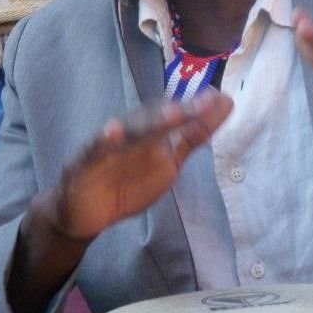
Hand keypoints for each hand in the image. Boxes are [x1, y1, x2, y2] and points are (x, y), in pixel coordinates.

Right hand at [43, 88, 232, 240]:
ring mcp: (110, 145)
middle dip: (181, 114)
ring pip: (131, 131)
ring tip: (172, 113)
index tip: (223, 100)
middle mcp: (134, 133)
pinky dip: (103, 141)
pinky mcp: (86, 162)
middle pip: (157, 120)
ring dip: (150, 122)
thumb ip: (194, 135)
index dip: (199, 110)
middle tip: (204, 104)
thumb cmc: (129, 180)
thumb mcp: (169, 161)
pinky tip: (110, 132)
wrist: (86, 212)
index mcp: (154, 133)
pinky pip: (95, 150)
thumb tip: (226, 103)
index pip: (177, 118)